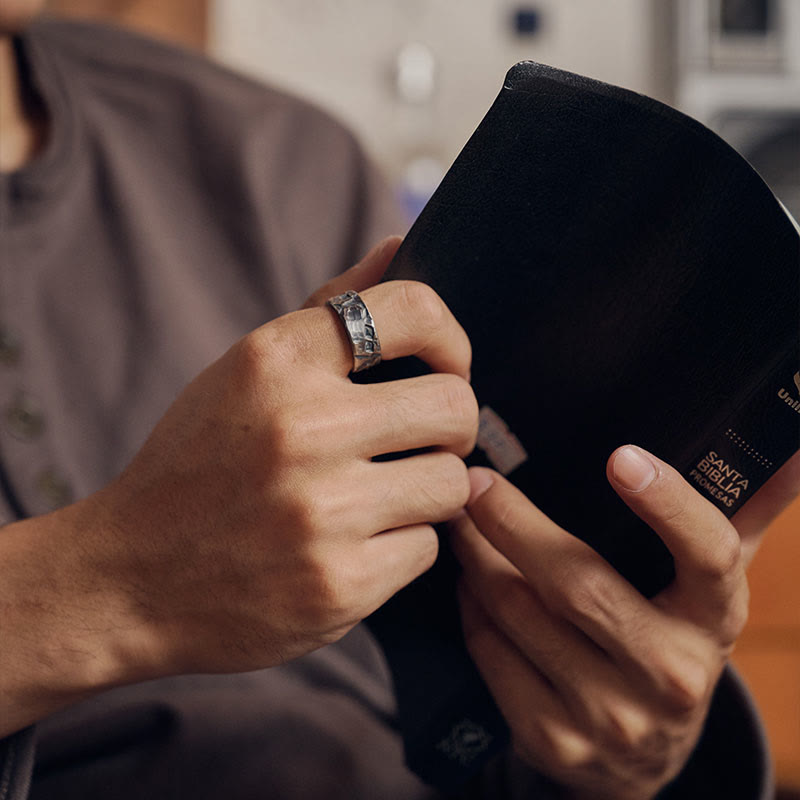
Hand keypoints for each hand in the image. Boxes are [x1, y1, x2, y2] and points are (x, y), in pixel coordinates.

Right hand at [46, 237, 476, 681]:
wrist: (129, 579)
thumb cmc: (196, 464)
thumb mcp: (244, 372)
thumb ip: (328, 309)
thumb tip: (400, 243)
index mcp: (275, 361)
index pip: (414, 312)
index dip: (451, 338)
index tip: (447, 366)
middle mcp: (302, 430)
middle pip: (455, 408)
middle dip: (451, 425)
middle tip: (422, 440)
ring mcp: (322, 513)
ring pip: (451, 484)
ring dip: (429, 490)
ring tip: (384, 494)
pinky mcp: (339, 586)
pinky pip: (428, 549)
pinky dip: (404, 546)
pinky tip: (359, 545)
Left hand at [450, 446, 798, 799]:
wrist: (643, 756)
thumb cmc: (670, 640)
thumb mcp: (709, 585)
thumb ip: (741, 513)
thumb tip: (783, 447)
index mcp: (713, 620)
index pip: (707, 554)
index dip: (668, 503)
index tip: (620, 456)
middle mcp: (670, 674)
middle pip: (577, 584)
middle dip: (512, 524)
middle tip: (475, 483)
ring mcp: (611, 717)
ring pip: (520, 614)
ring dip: (479, 559)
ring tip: (464, 525)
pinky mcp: (555, 739)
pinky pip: (492, 654)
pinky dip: (472, 609)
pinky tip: (469, 584)